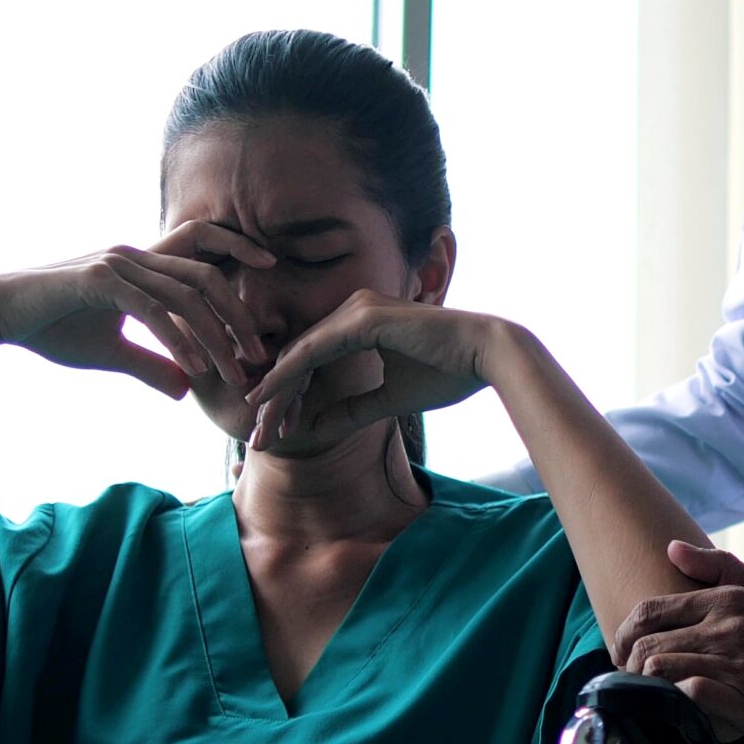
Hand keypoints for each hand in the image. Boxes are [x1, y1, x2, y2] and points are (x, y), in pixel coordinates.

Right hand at [0, 220, 277, 395]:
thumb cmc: (50, 329)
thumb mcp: (112, 353)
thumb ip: (151, 364)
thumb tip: (186, 389)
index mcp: (141, 267)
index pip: (203, 262)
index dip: (239, 270)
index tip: (268, 305)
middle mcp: (135, 257)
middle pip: (206, 277)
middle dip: (240, 316)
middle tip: (263, 356)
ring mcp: (117, 265)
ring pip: (185, 294)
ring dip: (217, 335)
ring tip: (239, 371)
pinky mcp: (97, 280)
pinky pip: (151, 310)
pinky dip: (178, 340)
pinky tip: (196, 370)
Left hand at [240, 291, 517, 445]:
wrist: (487, 355)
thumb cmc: (449, 373)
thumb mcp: (391, 399)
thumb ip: (353, 410)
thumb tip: (317, 428)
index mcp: (361, 323)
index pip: (313, 360)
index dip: (291, 395)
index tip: (276, 429)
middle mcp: (353, 309)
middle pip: (299, 356)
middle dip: (275, 398)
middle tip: (257, 435)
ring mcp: (355, 309)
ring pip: (300, 354)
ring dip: (275, 392)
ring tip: (258, 425)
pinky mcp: (362, 318)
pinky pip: (313, 350)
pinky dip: (288, 376)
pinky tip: (270, 398)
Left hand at [619, 542, 743, 743]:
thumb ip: (720, 568)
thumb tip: (672, 548)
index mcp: (727, 600)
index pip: (647, 611)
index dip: (625, 636)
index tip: (629, 656)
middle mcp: (725, 628)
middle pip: (644, 644)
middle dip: (630, 667)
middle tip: (638, 685)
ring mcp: (734, 665)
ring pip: (657, 669)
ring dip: (648, 688)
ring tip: (657, 700)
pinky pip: (687, 697)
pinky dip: (673, 705)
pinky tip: (681, 713)